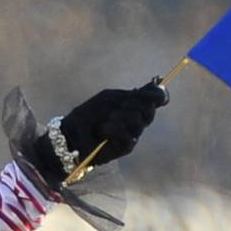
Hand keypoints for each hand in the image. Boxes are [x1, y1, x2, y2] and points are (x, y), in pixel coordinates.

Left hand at [35, 79, 169, 181]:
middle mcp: (137, 119)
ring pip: (140, 122)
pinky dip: (115, 129)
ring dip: (122, 117)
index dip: (158, 94)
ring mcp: (133, 134)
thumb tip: (159, 83)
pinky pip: (130, 136)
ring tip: (107, 119)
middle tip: (116, 108)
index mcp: (134, 104)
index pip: (157, 98)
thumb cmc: (88, 114)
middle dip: (133, 105)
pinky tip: (104, 129)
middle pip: (149, 110)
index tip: (151, 92)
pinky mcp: (126, 147)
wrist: (71, 134)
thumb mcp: (110, 98)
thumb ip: (133, 94)